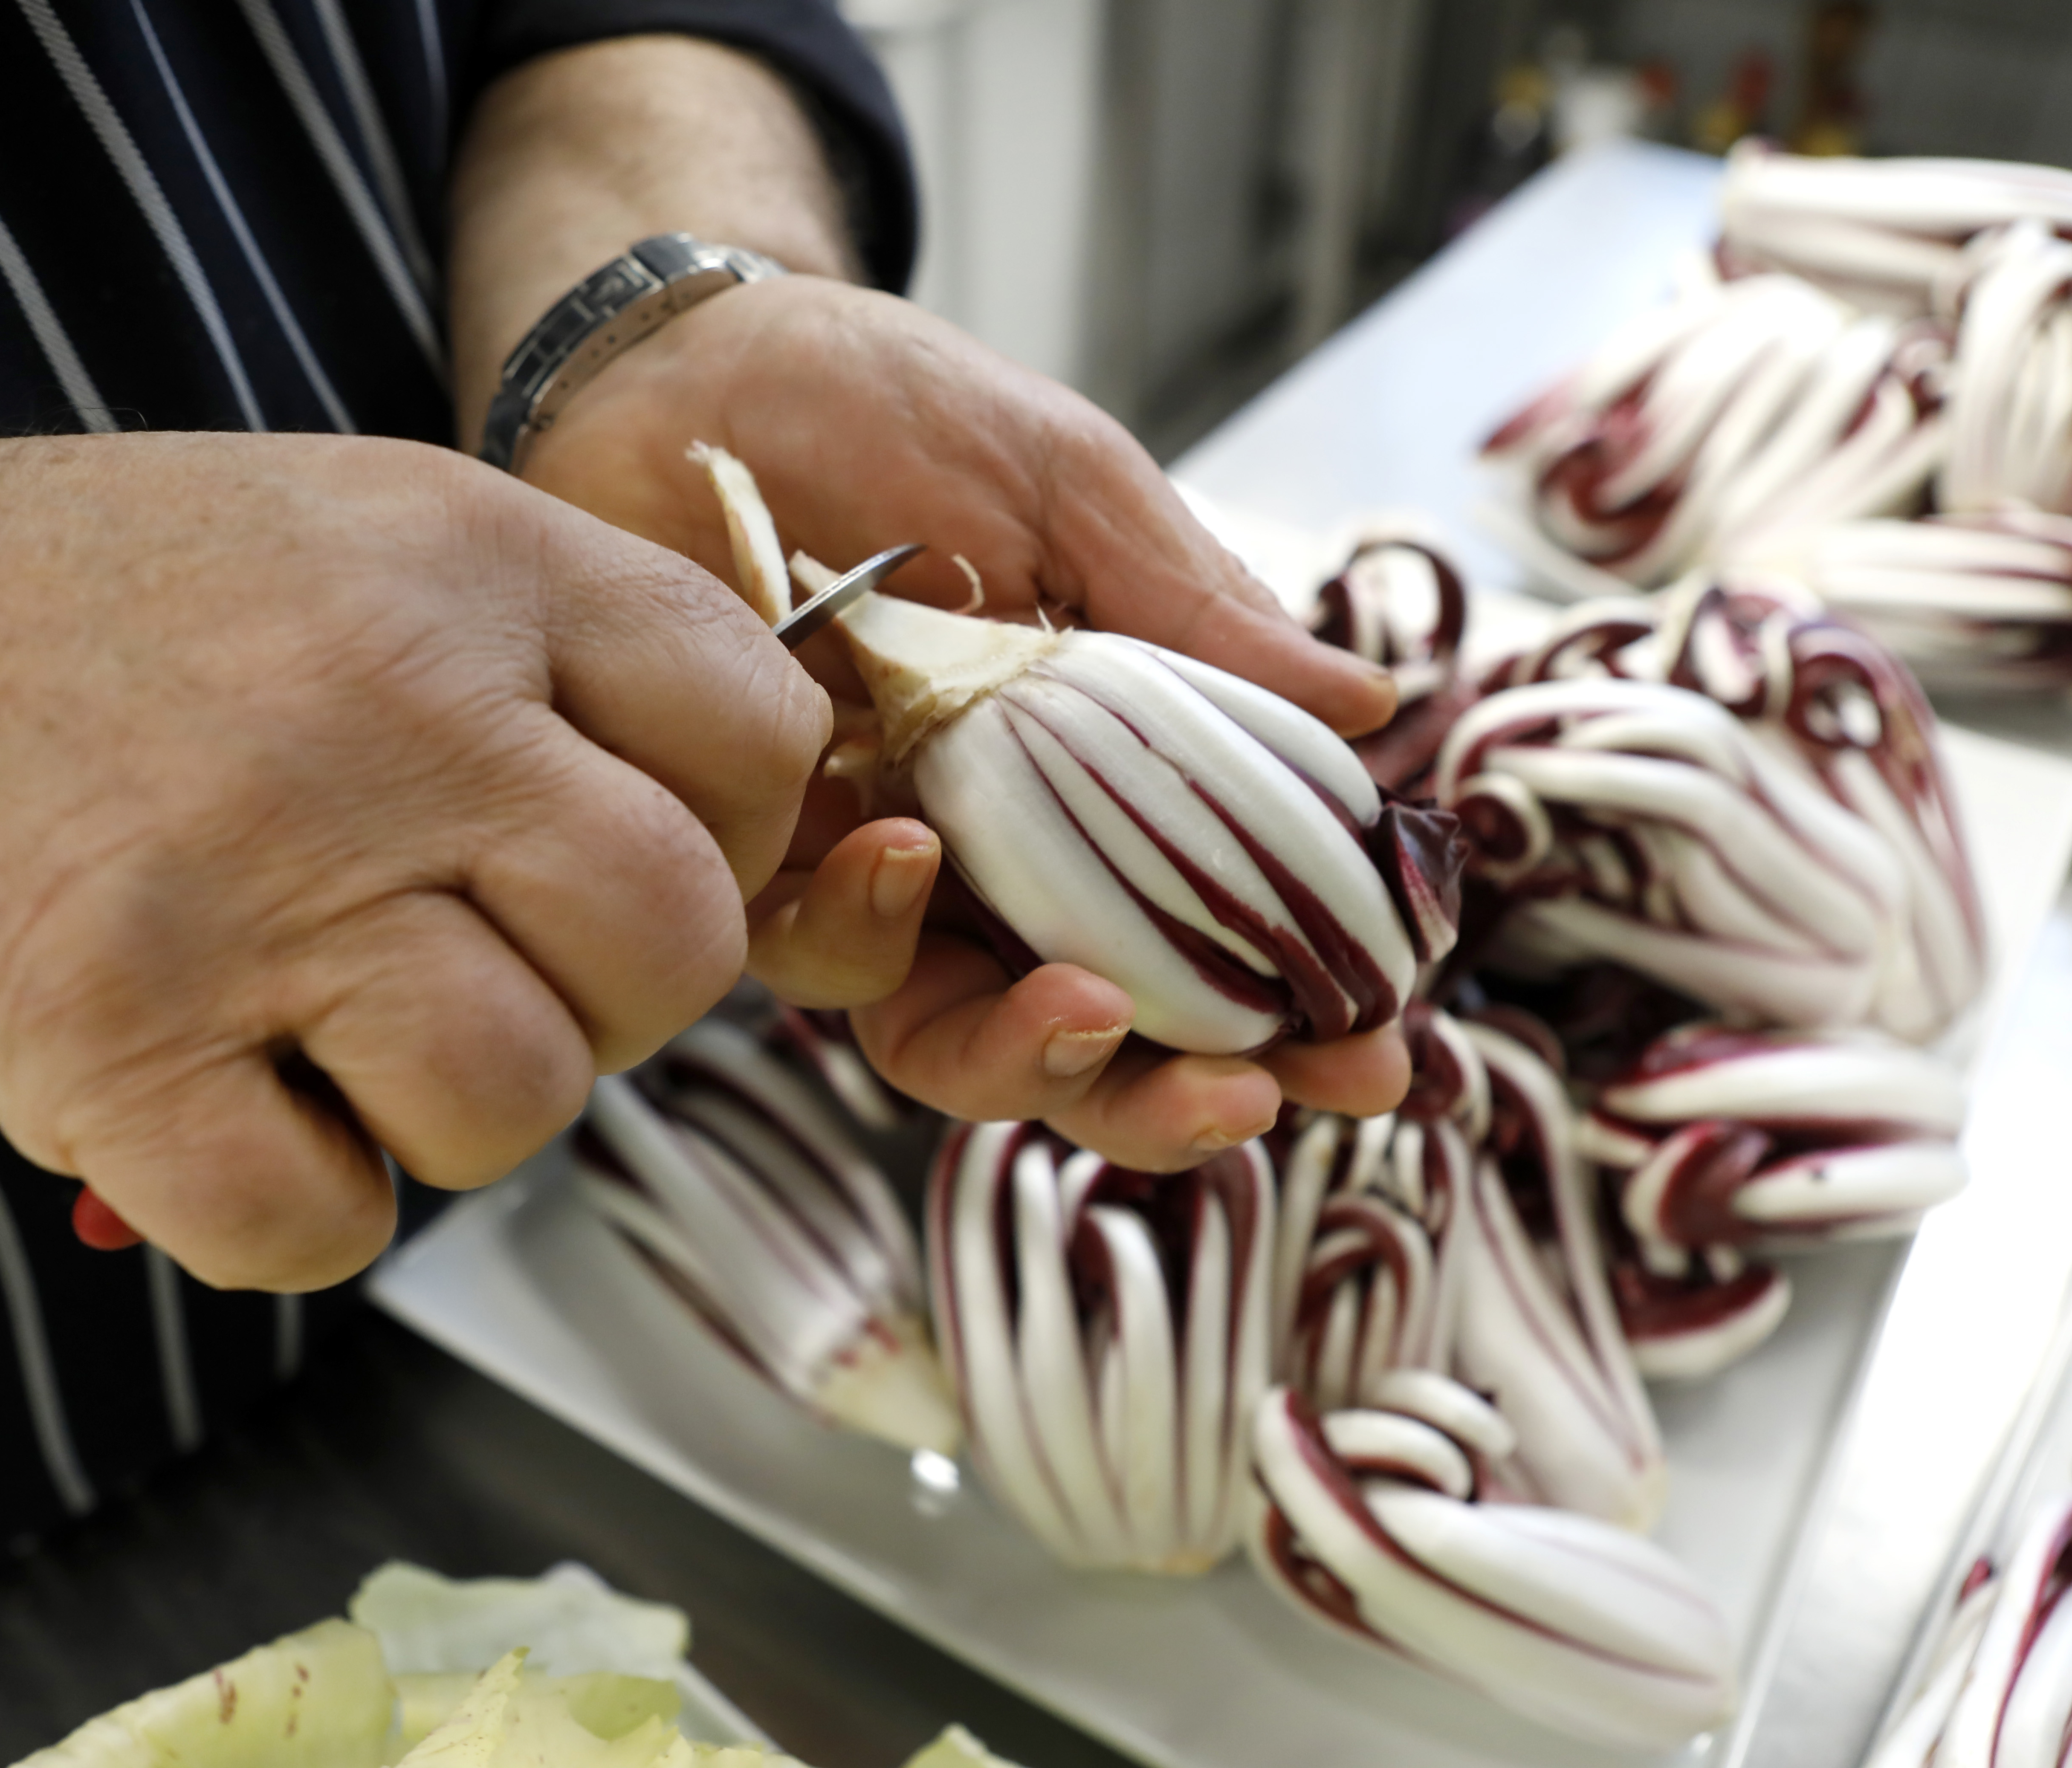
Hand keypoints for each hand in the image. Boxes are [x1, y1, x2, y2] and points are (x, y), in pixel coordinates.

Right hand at [0, 434, 824, 1288]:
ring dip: (444, 1121)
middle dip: (607, 1008)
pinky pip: (323, 1223)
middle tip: (474, 980)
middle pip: (674, 942)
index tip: (608, 870)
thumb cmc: (92, 630)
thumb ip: (555, 667)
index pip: (760, 738)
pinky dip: (288, 1212)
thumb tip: (756, 859)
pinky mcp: (108, 1033)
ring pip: (519, 1100)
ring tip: (322, 1039)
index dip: (723, 841)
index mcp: (469, 561)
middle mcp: (390, 706)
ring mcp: (250, 874)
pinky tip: (213, 1113)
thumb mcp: (355, 544)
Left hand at [522, 278, 1410, 1168]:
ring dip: (1024, 1052)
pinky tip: (903, 858)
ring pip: (943, 1036)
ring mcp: (866, 869)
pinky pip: (804, 951)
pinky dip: (866, 928)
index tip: (1374, 1056)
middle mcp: (983, 858)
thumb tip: (1368, 705)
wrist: (697, 366)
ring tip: (1084, 1006)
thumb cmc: (892, 413)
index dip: (1286, 1024)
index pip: (1202, 946)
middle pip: (1081, 1038)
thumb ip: (1196, 615)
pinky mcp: (747, 856)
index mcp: (1091, 788)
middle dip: (1165, 1096)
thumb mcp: (1073, 490)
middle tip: (1247, 1098)